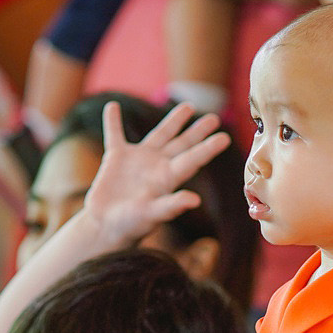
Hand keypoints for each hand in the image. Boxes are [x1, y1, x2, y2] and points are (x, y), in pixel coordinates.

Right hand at [82, 100, 231, 247]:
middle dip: (197, 131)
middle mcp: (157, 166)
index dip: (208, 148)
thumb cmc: (131, 226)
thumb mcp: (151, 216)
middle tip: (214, 118)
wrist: (107, 228)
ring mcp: (138, 160)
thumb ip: (171, 206)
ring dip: (173, 120)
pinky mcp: (116, 159)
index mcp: (168, 178)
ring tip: (187, 105)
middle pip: (182, 144)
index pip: (192, 160)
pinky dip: (112, 122)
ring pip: (159, 135)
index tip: (225, 137)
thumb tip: (195, 200)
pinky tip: (112, 106)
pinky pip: (115, 135)